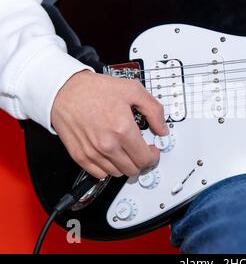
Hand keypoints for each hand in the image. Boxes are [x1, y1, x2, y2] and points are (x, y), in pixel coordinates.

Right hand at [51, 70, 167, 178]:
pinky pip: (100, 174)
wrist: (65, 90)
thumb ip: (154, 110)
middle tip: (140, 150)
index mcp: (122, 129)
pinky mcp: (80, 156)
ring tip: (124, 150)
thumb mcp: (133, 90)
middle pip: (133, 169)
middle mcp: (107, 144)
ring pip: (118, 173)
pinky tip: (110, 154)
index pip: (145, 158)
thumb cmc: (95, 89)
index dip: (153, 156)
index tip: (152, 150)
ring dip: (124, 164)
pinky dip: (107, 168)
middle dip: (140, 161)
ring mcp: (93, 152)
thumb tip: (162, 129)